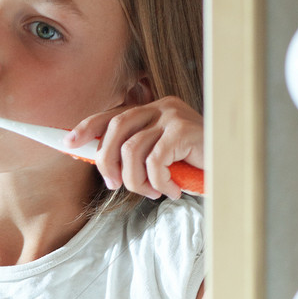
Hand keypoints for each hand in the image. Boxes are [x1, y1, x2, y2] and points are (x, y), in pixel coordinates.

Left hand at [64, 96, 203, 200]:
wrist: (229, 170)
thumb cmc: (193, 167)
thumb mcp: (157, 159)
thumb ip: (133, 155)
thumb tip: (100, 162)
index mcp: (151, 111)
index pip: (112, 115)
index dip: (88, 128)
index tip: (68, 143)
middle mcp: (160, 107)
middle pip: (115, 130)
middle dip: (107, 162)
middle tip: (113, 185)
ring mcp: (172, 116)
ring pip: (132, 150)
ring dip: (136, 179)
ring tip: (152, 191)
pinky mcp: (183, 130)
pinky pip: (154, 161)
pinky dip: (158, 181)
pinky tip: (171, 190)